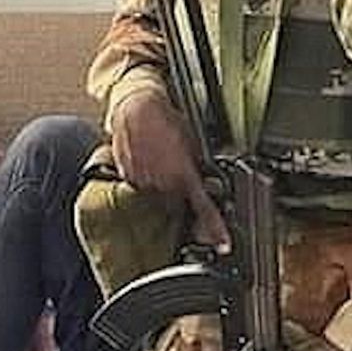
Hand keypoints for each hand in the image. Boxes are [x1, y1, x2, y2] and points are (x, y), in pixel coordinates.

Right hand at [111, 90, 229, 249]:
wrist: (137, 108)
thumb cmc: (166, 120)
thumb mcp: (193, 143)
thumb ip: (198, 167)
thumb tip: (204, 181)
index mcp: (184, 176)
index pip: (204, 208)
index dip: (216, 228)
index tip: (223, 243)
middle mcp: (163, 183)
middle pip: (178, 203)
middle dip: (181, 194)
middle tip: (178, 171)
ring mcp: (144, 181)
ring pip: (159, 194)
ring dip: (162, 184)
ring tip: (161, 158)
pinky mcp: (128, 176)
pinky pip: (142, 184)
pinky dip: (147, 176)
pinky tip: (149, 158)